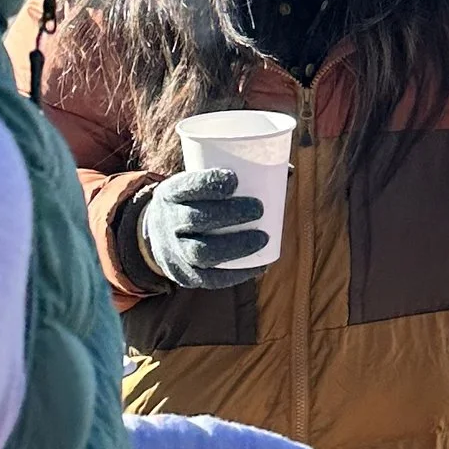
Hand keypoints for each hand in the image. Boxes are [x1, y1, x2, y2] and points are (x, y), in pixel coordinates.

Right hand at [136, 166, 269, 288]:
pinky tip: (259, 266)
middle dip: (228, 214)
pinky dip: (236, 274)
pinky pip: (208, 278)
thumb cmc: (195, 202)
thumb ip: (238, 174)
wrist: (158, 233)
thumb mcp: (199, 184)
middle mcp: (166, 223)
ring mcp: (173, 252)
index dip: (206, 183)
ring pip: (201, 252)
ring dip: (235, 246)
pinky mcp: (184, 275)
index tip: (234, 180)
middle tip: (258, 208)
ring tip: (263, 239)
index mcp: (170, 194)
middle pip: (194, 219)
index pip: (184, 188)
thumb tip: (289, 170)